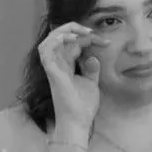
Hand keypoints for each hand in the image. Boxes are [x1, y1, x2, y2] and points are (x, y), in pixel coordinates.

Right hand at [36, 22, 100, 138]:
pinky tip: (70, 38)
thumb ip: (91, 69)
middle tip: (92, 32)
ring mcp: (53, 67)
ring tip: (80, 32)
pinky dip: (55, 40)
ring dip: (64, 31)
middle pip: (60, 37)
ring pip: (49, 40)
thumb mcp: (91, 83)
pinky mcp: (51, 72)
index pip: (73, 43)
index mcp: (66, 65)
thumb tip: (93, 57)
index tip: (105, 42)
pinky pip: (45, 50)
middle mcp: (58, 64)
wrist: (78, 121)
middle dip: (76, 29)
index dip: (88, 37)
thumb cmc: (82, 106)